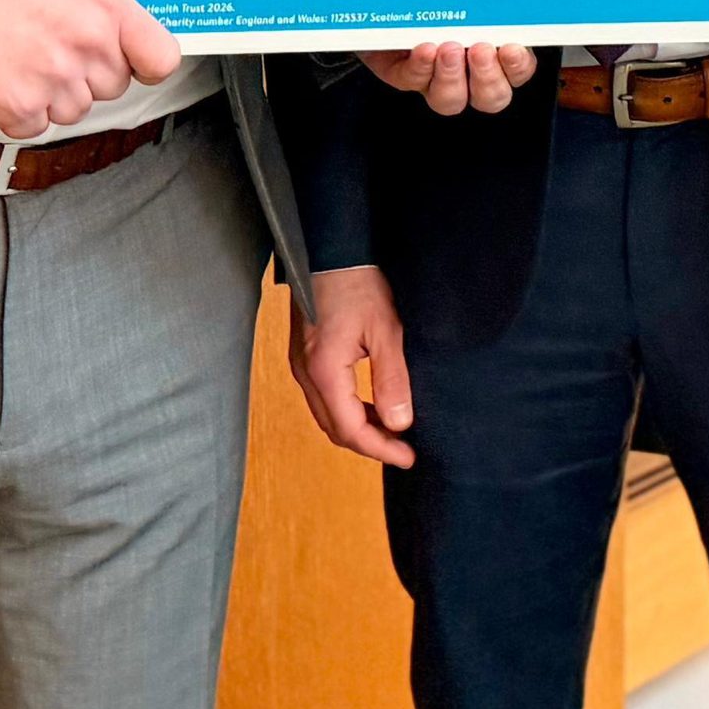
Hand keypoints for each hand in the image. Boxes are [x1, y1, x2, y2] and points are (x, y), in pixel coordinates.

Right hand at [0, 0, 179, 139]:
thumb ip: (109, 10)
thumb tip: (133, 44)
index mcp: (104, 8)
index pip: (161, 59)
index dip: (147, 65)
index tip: (132, 63)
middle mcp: (85, 45)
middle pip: (114, 88)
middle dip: (88, 75)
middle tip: (51, 50)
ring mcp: (53, 80)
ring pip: (77, 111)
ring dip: (54, 96)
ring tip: (23, 61)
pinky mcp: (19, 109)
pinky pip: (38, 127)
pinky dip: (22, 113)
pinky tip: (5, 80)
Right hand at [293, 265, 415, 467]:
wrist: (328, 251)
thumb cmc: (356, 283)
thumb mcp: (385, 330)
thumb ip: (392, 378)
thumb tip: (399, 422)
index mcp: (325, 371)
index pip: (350, 430)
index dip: (380, 449)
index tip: (408, 457)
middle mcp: (306, 375)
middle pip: (335, 429)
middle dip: (370, 444)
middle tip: (403, 450)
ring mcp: (301, 367)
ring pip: (328, 416)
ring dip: (359, 429)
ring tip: (392, 431)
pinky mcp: (304, 357)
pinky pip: (325, 398)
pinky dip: (349, 410)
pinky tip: (372, 405)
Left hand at [359, 43, 540, 115]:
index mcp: (494, 52)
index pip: (517, 72)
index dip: (519, 66)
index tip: (512, 48)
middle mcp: (467, 72)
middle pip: (491, 98)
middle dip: (489, 77)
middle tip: (481, 50)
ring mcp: (433, 78)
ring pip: (450, 100)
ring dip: (453, 77)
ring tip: (449, 48)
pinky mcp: (401, 74)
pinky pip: (411, 80)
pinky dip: (420, 66)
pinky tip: (424, 49)